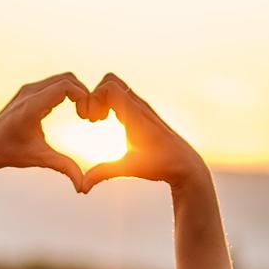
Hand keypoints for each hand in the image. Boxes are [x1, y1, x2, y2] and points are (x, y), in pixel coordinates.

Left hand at [0, 73, 94, 190]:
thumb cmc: (11, 153)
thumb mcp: (40, 159)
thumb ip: (64, 168)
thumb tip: (82, 188)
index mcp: (31, 107)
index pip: (65, 86)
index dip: (83, 97)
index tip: (87, 117)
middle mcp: (29, 93)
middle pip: (67, 78)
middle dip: (84, 94)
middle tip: (89, 116)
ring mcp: (28, 89)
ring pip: (62, 79)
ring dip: (77, 92)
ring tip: (83, 114)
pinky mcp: (28, 91)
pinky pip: (55, 84)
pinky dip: (69, 93)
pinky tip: (73, 111)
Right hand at [81, 72, 208, 188]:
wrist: (186, 164)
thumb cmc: (161, 165)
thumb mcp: (129, 168)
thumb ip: (104, 173)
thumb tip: (83, 187)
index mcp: (135, 115)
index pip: (110, 87)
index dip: (94, 98)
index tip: (92, 120)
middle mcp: (139, 107)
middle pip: (111, 80)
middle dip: (96, 94)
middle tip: (93, 118)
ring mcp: (143, 108)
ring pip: (118, 87)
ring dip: (104, 99)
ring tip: (99, 120)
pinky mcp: (144, 113)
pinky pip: (124, 97)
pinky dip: (112, 103)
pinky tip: (110, 123)